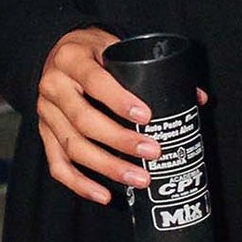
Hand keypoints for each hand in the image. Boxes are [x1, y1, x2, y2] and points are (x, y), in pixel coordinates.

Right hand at [37, 26, 162, 204]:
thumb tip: (197, 98)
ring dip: (107, 167)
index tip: (146, 116)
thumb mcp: (116, 46)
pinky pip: (58, 164)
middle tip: (153, 151)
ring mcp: (46, 113)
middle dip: (120, 140)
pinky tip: (104, 195)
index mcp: (71, 58)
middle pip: (83, 120)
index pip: (94, 81)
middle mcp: (53, 86)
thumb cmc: (94, 51)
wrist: (58, 52)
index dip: (119, 100)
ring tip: (139, 178)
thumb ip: (152, 69)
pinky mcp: (44, 133)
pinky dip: (80, 184)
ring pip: (73, 146)